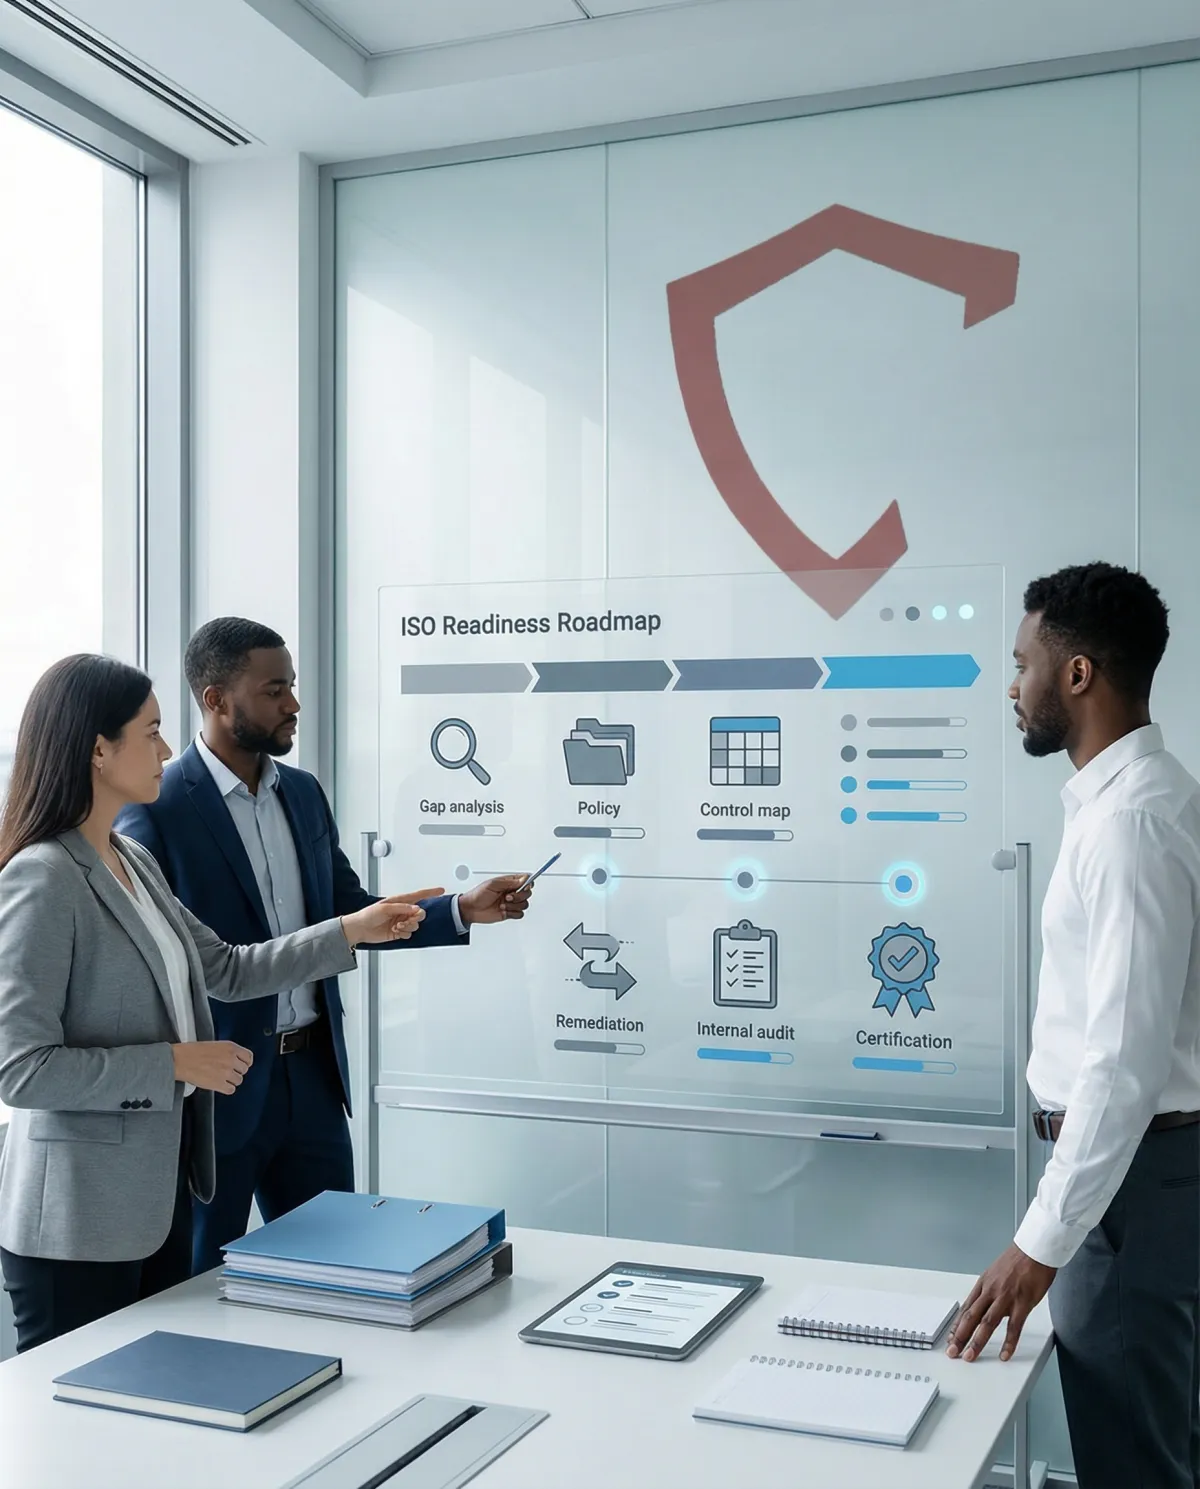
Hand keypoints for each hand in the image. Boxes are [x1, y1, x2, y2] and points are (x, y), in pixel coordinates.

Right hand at [172, 1040, 252, 1094]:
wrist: (180, 1060)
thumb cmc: (192, 1051)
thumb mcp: (215, 1045)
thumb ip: (228, 1052)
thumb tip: (235, 1060)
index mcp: (231, 1047)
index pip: (249, 1057)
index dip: (246, 1062)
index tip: (243, 1065)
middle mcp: (231, 1059)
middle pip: (244, 1070)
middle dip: (236, 1072)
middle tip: (228, 1072)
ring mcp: (226, 1072)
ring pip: (238, 1081)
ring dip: (231, 1080)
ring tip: (220, 1078)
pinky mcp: (219, 1084)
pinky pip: (231, 1090)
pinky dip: (226, 1089)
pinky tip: (219, 1085)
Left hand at [342, 890, 442, 945]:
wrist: (360, 929)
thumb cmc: (368, 914)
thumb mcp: (385, 908)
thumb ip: (402, 908)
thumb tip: (416, 909)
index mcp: (400, 901)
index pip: (419, 895)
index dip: (430, 892)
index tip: (441, 890)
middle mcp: (402, 911)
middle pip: (420, 913)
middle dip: (416, 917)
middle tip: (406, 920)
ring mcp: (401, 921)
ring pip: (416, 924)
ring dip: (408, 926)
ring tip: (397, 926)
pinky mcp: (399, 932)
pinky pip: (409, 933)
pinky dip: (404, 933)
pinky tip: (395, 931)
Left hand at [458, 874, 533, 924]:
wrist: (471, 909)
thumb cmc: (478, 895)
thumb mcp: (493, 884)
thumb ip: (509, 882)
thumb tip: (524, 879)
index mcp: (508, 882)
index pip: (525, 880)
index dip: (528, 883)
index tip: (523, 887)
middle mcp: (511, 892)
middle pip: (527, 893)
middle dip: (519, 896)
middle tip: (507, 897)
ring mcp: (511, 903)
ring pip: (524, 904)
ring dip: (513, 905)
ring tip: (502, 904)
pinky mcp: (509, 913)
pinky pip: (520, 914)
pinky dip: (512, 913)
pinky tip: (503, 910)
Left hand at [947, 1243, 1055, 1361]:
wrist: (1035, 1250)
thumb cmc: (1018, 1260)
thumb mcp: (996, 1273)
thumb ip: (990, 1290)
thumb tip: (985, 1306)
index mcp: (984, 1284)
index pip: (966, 1308)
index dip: (957, 1325)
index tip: (951, 1338)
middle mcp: (991, 1291)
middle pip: (971, 1317)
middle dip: (960, 1336)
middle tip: (952, 1352)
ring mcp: (1005, 1298)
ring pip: (987, 1323)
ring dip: (977, 1342)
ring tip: (970, 1356)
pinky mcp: (1022, 1303)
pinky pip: (1014, 1327)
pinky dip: (1009, 1343)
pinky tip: (1004, 1354)